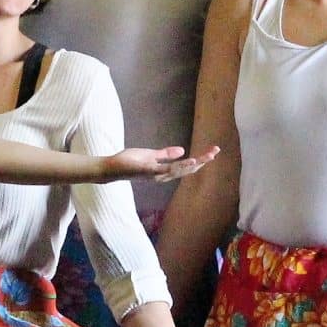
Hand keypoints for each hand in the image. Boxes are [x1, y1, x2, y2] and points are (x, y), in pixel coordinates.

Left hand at [100, 144, 218, 182]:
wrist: (111, 168)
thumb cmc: (129, 162)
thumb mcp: (151, 155)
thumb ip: (166, 154)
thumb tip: (182, 150)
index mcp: (164, 171)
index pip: (186, 165)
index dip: (200, 159)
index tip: (213, 151)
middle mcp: (162, 175)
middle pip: (186, 169)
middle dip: (201, 161)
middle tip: (215, 152)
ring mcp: (155, 174)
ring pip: (179, 170)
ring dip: (193, 164)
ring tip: (206, 157)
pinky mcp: (147, 170)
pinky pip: (165, 169)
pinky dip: (177, 166)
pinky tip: (186, 160)